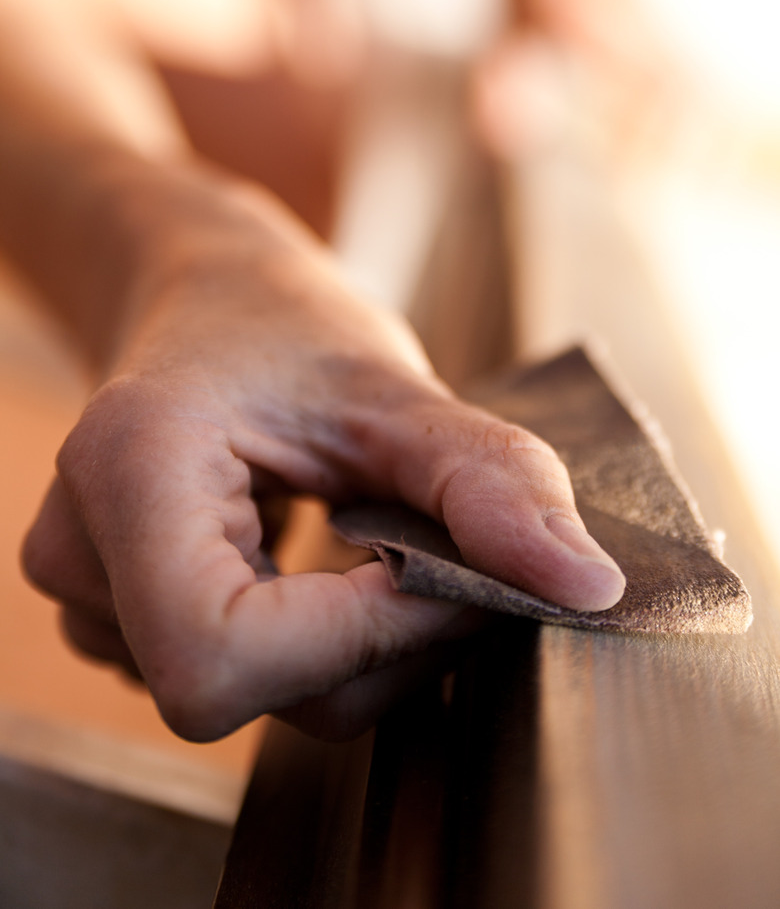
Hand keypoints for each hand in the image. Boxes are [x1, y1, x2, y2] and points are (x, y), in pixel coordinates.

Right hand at [22, 167, 623, 741]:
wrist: (207, 300)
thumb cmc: (283, 322)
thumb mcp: (394, 383)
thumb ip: (489, 482)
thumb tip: (588, 588)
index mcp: (130, 470)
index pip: (225, 653)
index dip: (361, 636)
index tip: (449, 569)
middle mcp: (81, 547)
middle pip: (246, 691)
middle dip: (374, 643)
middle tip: (432, 553)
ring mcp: (86, 592)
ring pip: (252, 698)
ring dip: (350, 643)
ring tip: (365, 535)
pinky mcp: (116, 616)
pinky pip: (239, 680)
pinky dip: (312, 642)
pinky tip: (319, 563)